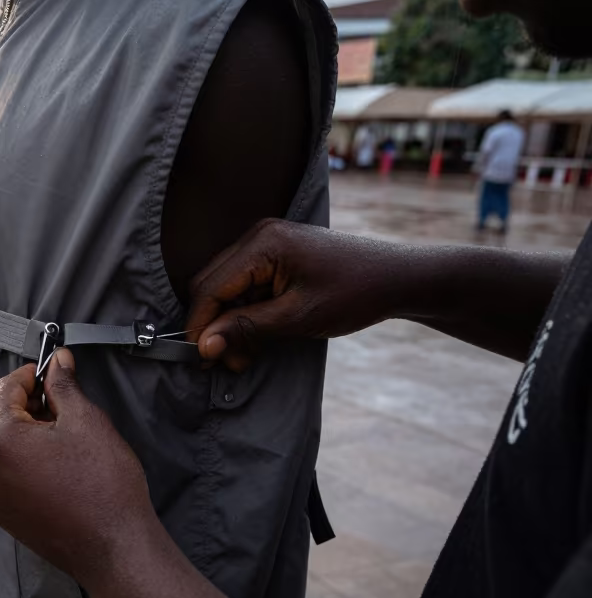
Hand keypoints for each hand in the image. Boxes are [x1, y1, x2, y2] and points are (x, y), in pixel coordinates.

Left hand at [0, 349, 157, 588]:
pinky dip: (11, 456)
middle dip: (12, 400)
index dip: (31, 375)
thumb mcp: (86, 421)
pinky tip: (47, 461)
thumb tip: (58, 361)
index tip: (54, 375)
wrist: (112, 548)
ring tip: (52, 434)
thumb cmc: (102, 484)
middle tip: (50, 404)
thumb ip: (64, 386)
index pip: (3, 387)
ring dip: (9, 427)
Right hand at [187, 219, 406, 371]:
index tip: (201, 358)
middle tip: (226, 362)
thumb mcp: (298, 317)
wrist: (397, 278)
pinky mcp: (274, 254)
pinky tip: (257, 338)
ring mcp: (266, 242)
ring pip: (226, 288)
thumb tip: (204, 345)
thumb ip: (247, 329)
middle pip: (212, 284)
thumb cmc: (355, 293)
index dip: (200, 324)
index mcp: (263, 244)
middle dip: (214, 326)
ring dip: (230, 324)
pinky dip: (246, 314)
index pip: (211, 286)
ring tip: (245, 357)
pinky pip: (245, 285)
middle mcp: (258, 235)